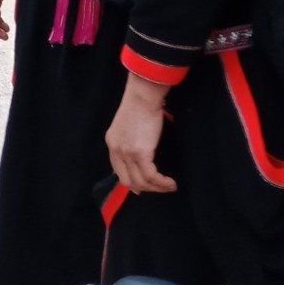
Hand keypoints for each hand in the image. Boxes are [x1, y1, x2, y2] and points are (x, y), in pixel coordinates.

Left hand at [105, 74, 176, 193]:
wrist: (143, 96)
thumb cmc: (141, 104)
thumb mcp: (129, 124)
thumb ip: (132, 138)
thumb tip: (145, 151)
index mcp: (112, 142)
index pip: (117, 170)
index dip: (130, 182)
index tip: (141, 188)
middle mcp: (116, 149)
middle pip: (127, 180)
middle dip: (144, 188)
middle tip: (159, 188)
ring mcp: (126, 152)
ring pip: (140, 181)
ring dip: (157, 188)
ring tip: (169, 186)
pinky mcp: (140, 153)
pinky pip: (150, 175)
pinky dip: (162, 182)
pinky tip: (170, 183)